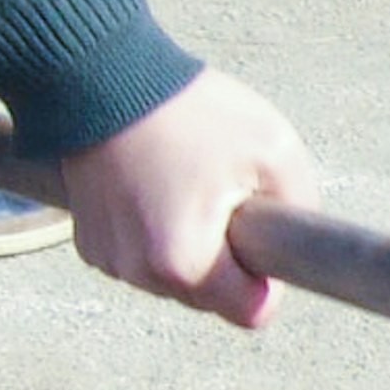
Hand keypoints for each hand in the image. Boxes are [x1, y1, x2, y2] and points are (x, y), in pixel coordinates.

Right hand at [62, 69, 318, 328]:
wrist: (103, 76)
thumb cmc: (189, 110)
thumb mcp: (274, 149)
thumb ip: (300, 208)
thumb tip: (297, 251)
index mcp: (187, 263)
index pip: (252, 313)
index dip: (266, 279)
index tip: (259, 235)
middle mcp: (141, 274)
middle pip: (210, 299)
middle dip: (224, 260)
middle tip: (220, 195)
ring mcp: (110, 261)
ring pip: (174, 281)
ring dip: (188, 248)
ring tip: (183, 184)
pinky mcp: (89, 244)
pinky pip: (141, 259)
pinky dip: (153, 235)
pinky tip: (153, 188)